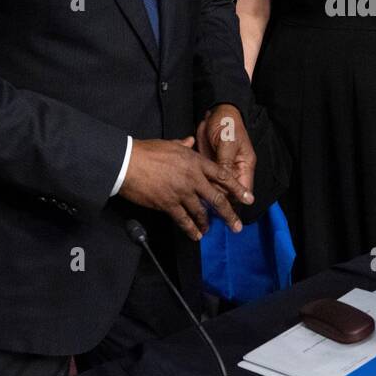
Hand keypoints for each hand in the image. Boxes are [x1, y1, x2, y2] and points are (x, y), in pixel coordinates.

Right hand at [119, 136, 249, 240]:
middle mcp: (193, 178)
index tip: (247, 198)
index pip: (222, 176)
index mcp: (195, 162)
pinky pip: (183, 220)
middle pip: (217, 198)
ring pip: (201, 211)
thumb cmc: (147, 151)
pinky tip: (195, 235)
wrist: (128, 163)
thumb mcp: (170, 143)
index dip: (237, 188)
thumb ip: (184, 144)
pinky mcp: (168, 204)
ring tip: (209, 230)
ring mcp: (182, 192)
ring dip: (206, 223)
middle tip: (237, 226)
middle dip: (229, 214)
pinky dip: (190, 229)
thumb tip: (190, 140)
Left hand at [196, 103, 255, 204]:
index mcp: (244, 166)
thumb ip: (225, 164)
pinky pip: (206, 180)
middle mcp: (234, 170)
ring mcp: (221, 168)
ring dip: (209, 197)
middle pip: (230, 193)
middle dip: (221, 204)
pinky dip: (201, 187)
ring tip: (200, 211)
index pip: (243, 190)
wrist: (216, 112)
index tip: (227, 214)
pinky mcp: (209, 165)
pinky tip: (192, 196)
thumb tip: (222, 185)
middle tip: (211, 216)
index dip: (237, 202)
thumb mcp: (228, 144)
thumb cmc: (227, 125)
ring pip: (216, 189)